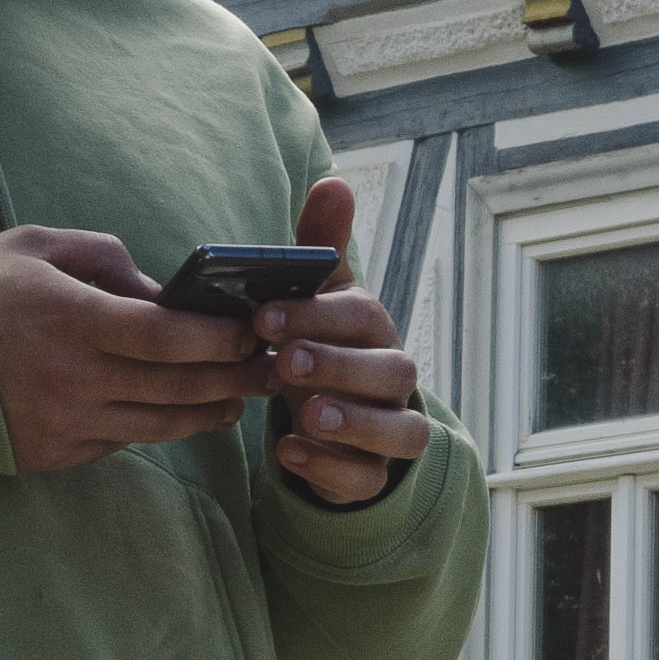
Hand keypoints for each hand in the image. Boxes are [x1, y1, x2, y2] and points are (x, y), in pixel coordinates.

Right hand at [0, 226, 267, 473]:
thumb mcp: (34, 248)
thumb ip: (103, 259)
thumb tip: (162, 290)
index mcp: (71, 320)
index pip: (165, 336)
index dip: (217, 338)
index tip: (251, 331)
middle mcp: (74, 378)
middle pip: (176, 386)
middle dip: (233, 377)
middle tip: (271, 368)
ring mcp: (67, 423)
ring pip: (160, 425)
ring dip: (208, 412)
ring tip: (239, 399)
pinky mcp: (57, 453)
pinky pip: (124, 441)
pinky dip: (160, 427)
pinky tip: (185, 413)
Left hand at [266, 175, 431, 509]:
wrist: (336, 418)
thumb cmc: (323, 345)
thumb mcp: (318, 298)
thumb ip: (321, 249)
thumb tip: (335, 181)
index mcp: (373, 330)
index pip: (360, 315)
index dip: (315, 315)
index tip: (262, 317)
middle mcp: (393, 378)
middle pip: (388, 371)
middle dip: (338, 365)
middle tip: (285, 362)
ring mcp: (391, 429)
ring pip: (396, 430)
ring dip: (352, 422)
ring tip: (305, 414)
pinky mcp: (374, 475)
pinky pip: (366, 478)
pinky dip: (330, 468)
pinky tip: (289, 453)